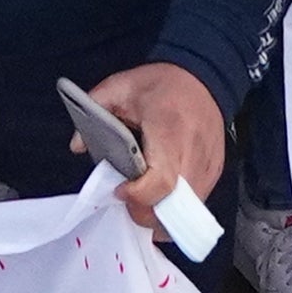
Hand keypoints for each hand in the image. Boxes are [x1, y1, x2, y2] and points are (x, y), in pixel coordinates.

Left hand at [81, 61, 225, 228]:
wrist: (204, 77)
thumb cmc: (163, 84)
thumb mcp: (121, 86)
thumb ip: (94, 109)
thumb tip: (77, 145)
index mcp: (169, 132)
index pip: (160, 182)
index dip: (136, 195)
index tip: (119, 188)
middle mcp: (192, 155)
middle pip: (171, 208)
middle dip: (144, 212)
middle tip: (126, 197)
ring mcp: (206, 168)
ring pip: (184, 213)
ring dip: (160, 215)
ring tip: (142, 198)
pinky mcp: (214, 173)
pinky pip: (195, 204)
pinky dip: (174, 208)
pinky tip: (159, 195)